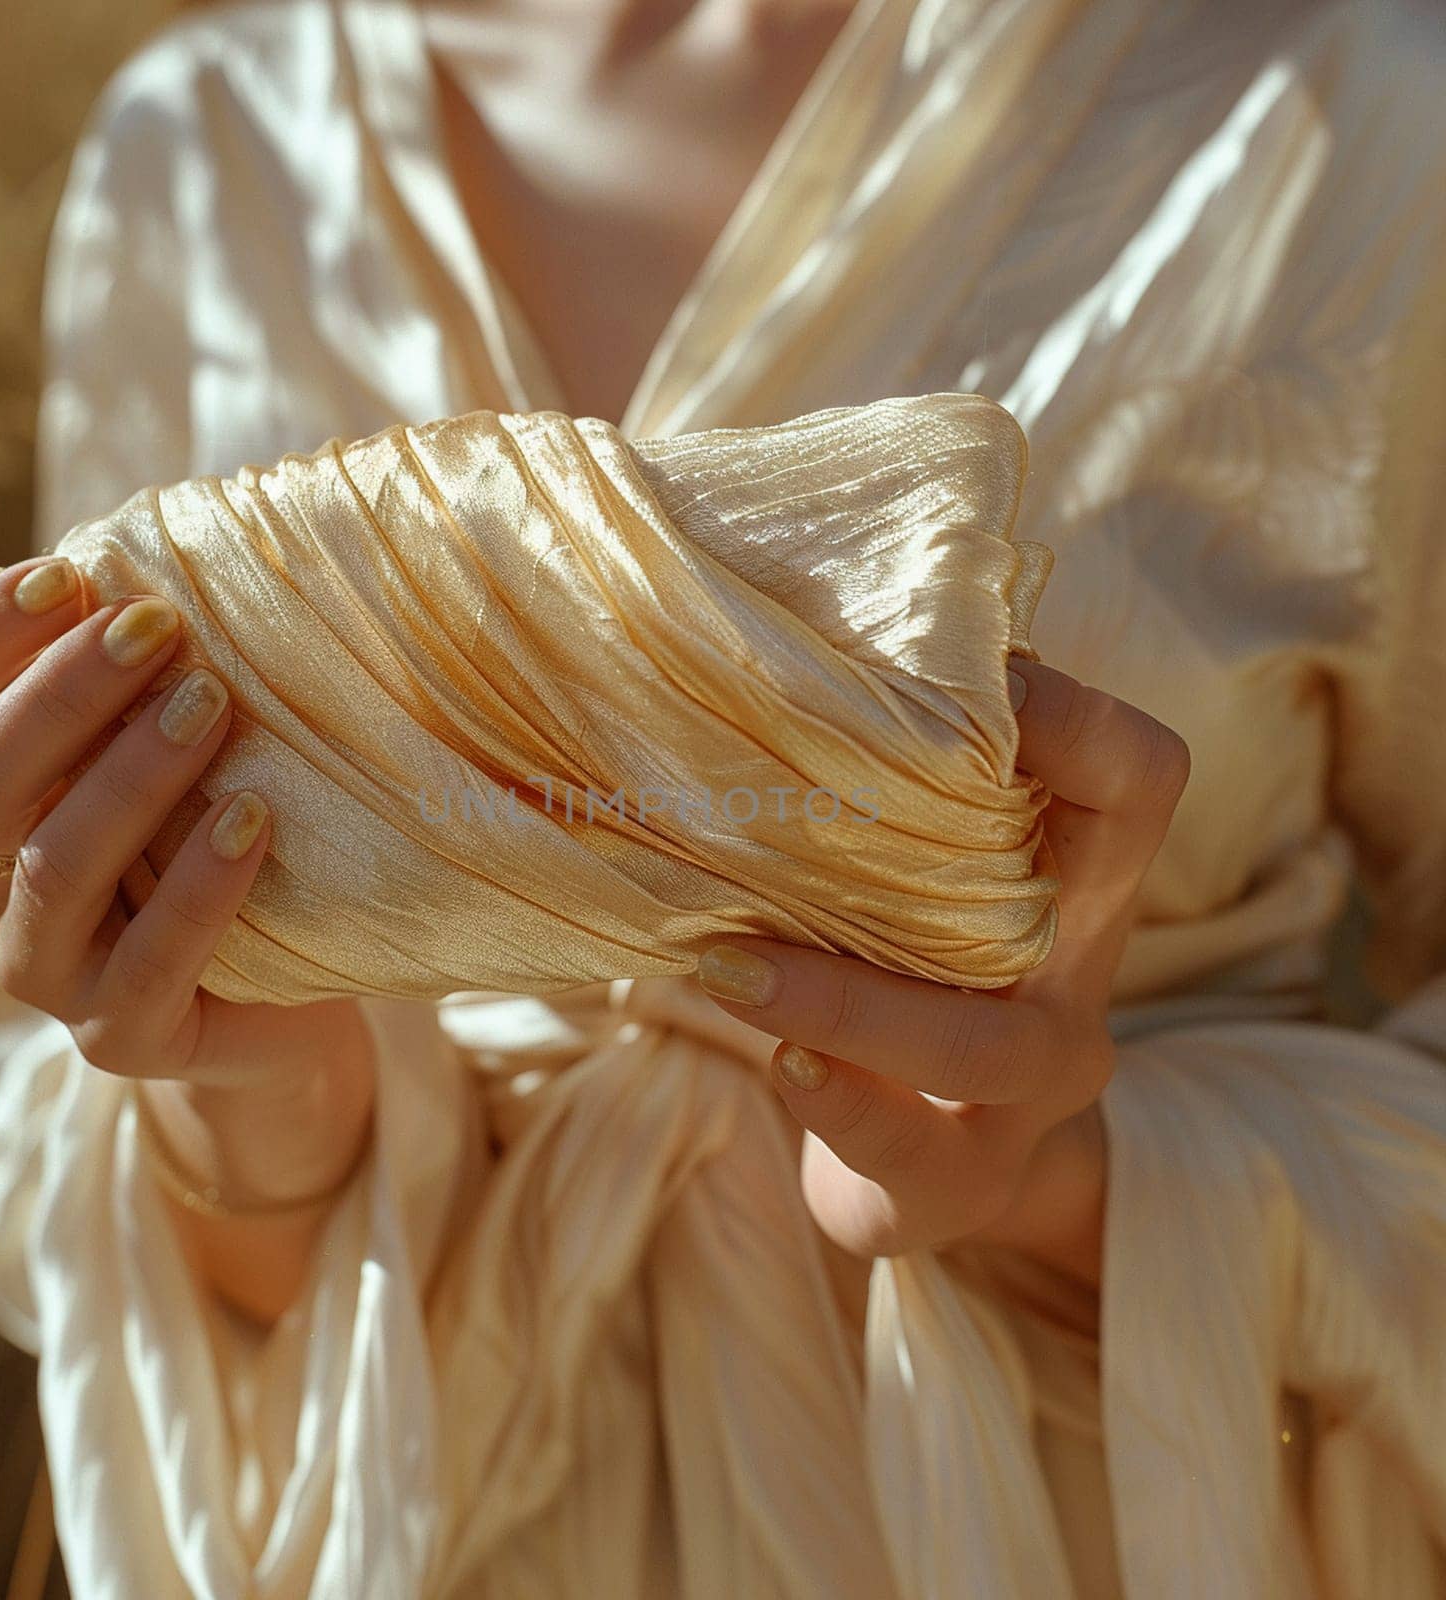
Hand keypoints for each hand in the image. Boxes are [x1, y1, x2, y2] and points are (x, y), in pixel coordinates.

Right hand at [0, 557, 373, 1214]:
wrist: (300, 999)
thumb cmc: (236, 843)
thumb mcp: (192, 749)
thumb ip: (151, 677)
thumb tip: (140, 561)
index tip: (65, 573)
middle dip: (63, 693)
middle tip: (159, 631)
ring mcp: (51, 969)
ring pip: (51, 867)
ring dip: (127, 777)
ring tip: (211, 706)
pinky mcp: (123, 1037)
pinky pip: (148, 965)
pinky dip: (198, 888)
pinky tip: (252, 819)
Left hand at [695, 658, 1188, 1281]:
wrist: (936, 1165)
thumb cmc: (910, 986)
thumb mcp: (920, 889)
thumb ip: (885, 799)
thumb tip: (784, 655)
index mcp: (1075, 893)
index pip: (1135, 777)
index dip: (1069, 715)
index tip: (963, 676)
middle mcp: (1072, 992)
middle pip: (1077, 906)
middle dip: (944, 832)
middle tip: (795, 788)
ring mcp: (1025, 1100)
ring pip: (979, 1051)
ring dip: (848, 1003)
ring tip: (731, 968)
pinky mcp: (955, 1184)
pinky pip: (908, 1150)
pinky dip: (836, 1100)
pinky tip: (782, 1062)